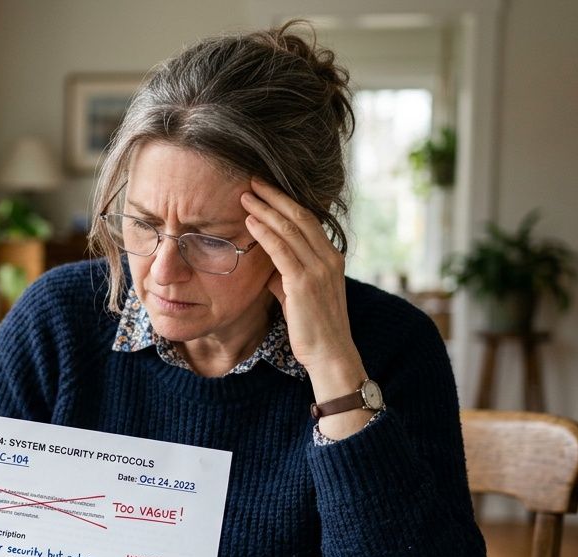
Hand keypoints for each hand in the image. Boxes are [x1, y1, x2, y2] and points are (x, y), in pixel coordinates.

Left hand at [242, 179, 370, 438]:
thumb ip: (285, 274)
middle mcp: (329, 258)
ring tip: (245, 196)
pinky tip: (251, 223)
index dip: (285, 202)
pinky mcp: (304, 283)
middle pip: (299, 217)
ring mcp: (319, 269)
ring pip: (290, 229)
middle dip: (274, 197)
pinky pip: (282, 250)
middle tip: (251, 181)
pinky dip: (266, 233)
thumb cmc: (312, 327)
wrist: (329, 354)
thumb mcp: (298, 294)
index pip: (307, 220)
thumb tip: (266, 262)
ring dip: (265, 210)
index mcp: (331, 257)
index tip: (264, 189)